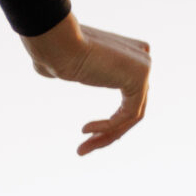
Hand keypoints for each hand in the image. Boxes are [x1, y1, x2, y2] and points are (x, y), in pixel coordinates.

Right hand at [22, 14, 149, 154]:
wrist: (58, 45)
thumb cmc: (54, 54)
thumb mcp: (65, 66)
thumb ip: (72, 70)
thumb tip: (51, 69)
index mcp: (128, 55)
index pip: (129, 99)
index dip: (109, 123)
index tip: (83, 134)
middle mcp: (141, 58)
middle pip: (131, 110)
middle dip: (107, 134)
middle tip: (81, 151)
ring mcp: (144, 66)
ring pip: (132, 116)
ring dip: (107, 137)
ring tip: (81, 150)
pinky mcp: (141, 75)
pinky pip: (129, 113)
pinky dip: (108, 126)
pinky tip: (85, 130)